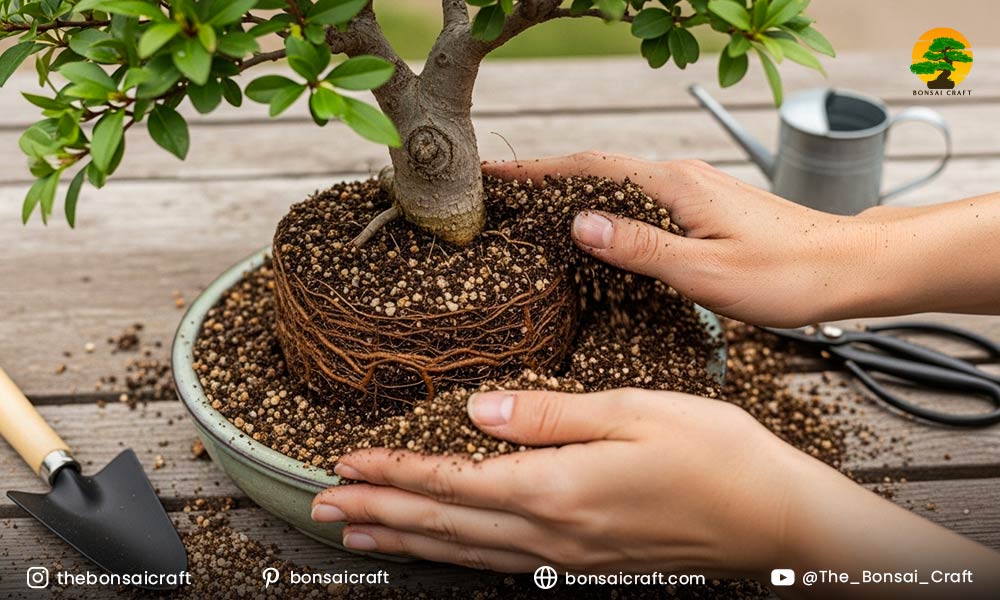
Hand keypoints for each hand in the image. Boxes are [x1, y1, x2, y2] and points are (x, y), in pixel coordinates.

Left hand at [312, 388, 999, 597]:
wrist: (775, 521)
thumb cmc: (716, 456)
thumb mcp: (633, 412)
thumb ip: (547, 415)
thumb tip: (476, 412)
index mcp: (557, 488)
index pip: (453, 480)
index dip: (395, 472)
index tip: (347, 463)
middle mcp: (551, 532)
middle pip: (444, 523)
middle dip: (380, 510)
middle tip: (323, 504)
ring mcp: (566, 555)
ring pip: (464, 550)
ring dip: (405, 539)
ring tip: (357, 532)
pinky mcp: (584, 560)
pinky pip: (499, 560)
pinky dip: (453, 554)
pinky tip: (437, 549)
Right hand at [485, 153, 882, 327]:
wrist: (849, 268)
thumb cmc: (786, 274)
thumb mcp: (705, 271)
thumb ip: (640, 247)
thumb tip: (578, 223)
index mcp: (673, 185)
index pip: (588, 168)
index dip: (536, 172)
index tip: (493, 176)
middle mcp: (679, 178)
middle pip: (596, 171)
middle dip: (544, 181)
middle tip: (499, 198)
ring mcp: (693, 191)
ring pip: (618, 188)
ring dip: (573, 196)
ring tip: (531, 214)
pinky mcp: (703, 209)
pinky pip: (640, 203)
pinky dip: (606, 212)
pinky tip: (594, 234)